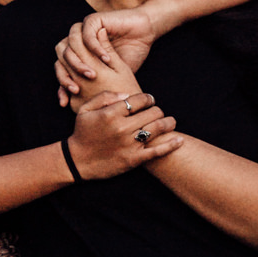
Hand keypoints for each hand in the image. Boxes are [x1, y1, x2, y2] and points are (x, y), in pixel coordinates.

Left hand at [56, 8, 155, 106]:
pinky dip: (95, 48)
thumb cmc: (130, 56)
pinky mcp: (93, 21)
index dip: (61, 84)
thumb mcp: (113, 75)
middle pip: (60, 59)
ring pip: (68, 46)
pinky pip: (87, 35)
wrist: (143, 34)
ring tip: (92, 76)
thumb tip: (73, 98)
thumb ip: (93, 82)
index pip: (61, 70)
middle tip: (77, 90)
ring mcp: (84, 31)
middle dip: (65, 76)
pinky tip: (106, 59)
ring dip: (77, 63)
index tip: (65, 102)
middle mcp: (77, 42)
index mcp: (79, 55)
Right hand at [67, 81, 182, 178]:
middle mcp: (122, 128)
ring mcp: (129, 145)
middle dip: (157, 110)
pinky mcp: (133, 159)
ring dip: (167, 123)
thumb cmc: (82, 132)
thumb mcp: (86, 109)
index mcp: (111, 113)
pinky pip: (157, 151)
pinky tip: (179, 140)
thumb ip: (105, 97)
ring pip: (157, 129)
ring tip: (170, 121)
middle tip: (156, 111)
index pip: (139, 100)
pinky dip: (171, 145)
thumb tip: (128, 95)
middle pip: (152, 113)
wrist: (77, 161)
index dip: (148, 98)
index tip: (149, 99)